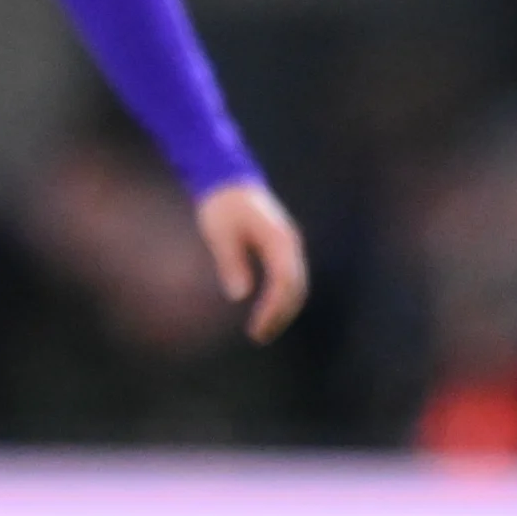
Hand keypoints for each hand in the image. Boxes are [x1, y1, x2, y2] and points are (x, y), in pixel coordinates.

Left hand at [193, 180, 309, 344]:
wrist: (227, 179)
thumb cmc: (221, 206)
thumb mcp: (220, 235)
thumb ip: (231, 263)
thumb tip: (239, 295)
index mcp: (278, 240)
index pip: (283, 282)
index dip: (272, 309)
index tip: (255, 328)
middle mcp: (290, 243)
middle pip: (296, 288)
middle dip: (280, 315)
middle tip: (259, 336)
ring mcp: (289, 245)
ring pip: (296, 285)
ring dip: (282, 309)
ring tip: (262, 330)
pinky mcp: (282, 247)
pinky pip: (289, 278)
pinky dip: (281, 297)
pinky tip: (266, 310)